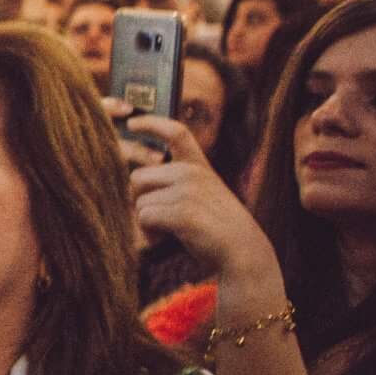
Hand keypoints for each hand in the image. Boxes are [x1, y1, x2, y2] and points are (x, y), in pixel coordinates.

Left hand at [122, 113, 279, 282]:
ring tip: (167, 231)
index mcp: (199, 167)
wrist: (243, 253)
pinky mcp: (183, 212)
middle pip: (138, 178)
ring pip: (140, 201)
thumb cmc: (216, 227)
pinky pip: (145, 217)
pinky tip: (165, 239)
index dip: (151, 123)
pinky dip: (149, 232)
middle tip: (156, 219)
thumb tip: (134, 181)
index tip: (131, 121)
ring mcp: (189, 191)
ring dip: (145, 221)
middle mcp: (193, 174)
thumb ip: (176, 182)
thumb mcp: (202, 195)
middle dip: (139, 200)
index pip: (176, 133)